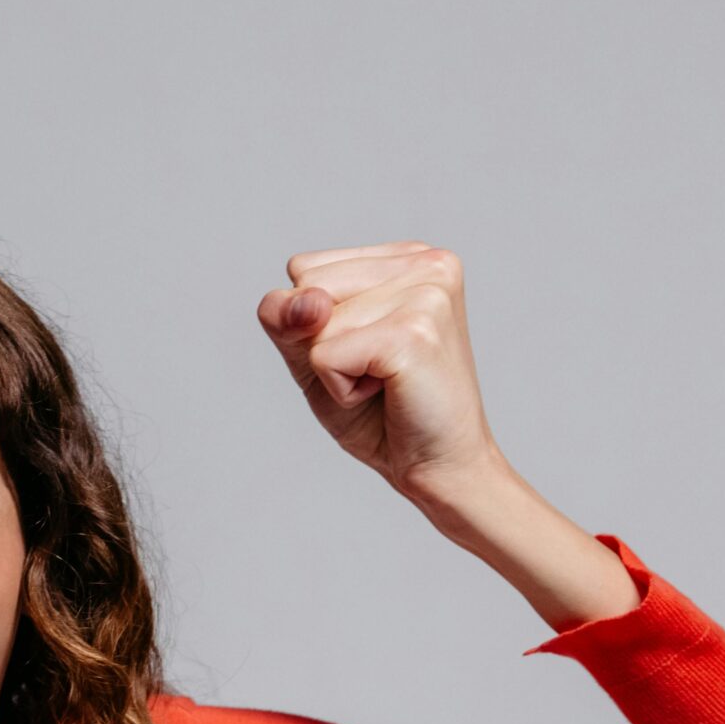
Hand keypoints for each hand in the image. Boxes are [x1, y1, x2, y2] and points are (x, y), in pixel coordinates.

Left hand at [255, 242, 506, 498]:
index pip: (306, 268)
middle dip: (322, 342)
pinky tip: (388, 393)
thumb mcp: (315, 355)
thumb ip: (288, 317)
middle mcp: (426, 262)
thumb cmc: (381, 412)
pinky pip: (324, 357)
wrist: (437, 467)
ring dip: (333, 370)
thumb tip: (308, 300)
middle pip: (307, 286)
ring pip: (315, 323)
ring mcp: (425, 294)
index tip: (366, 349)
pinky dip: (340, 389)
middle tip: (376, 371)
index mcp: (408, 255)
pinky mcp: (414, 333)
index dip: (314, 323)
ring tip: (386, 382)